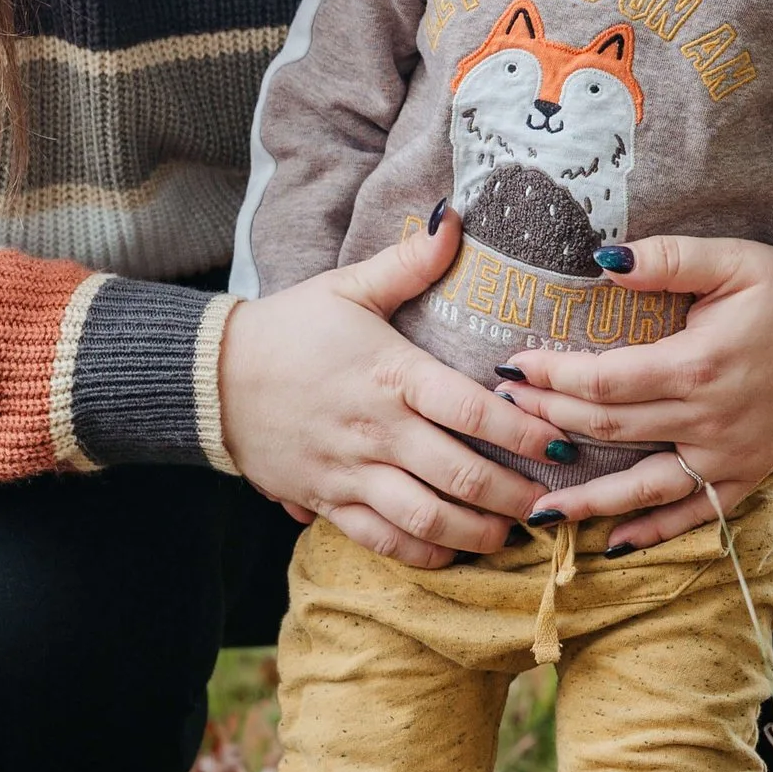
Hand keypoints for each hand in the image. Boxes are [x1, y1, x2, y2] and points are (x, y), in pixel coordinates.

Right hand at [216, 211, 565, 569]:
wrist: (212, 376)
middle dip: (514, 494)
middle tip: (550, 501)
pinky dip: (423, 553)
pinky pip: (382, 539)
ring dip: (477, 532)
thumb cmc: (289, 329)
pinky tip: (453, 551)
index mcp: (391, 374)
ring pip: (426, 517)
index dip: (523, 431)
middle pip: (459, 473)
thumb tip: (456, 219)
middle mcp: (377, 429)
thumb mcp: (348, 288)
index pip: (471, 409)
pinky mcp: (328, 501)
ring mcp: (351, 471)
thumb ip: (407, 262)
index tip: (560, 444)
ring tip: (511, 531)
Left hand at [492, 237, 772, 553]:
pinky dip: (653, 531)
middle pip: (609, 429)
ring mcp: (728, 455)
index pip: (603, 381)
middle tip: (502, 414)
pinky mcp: (747, 474)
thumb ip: (666, 260)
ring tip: (534, 509)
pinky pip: (694, 513)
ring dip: (585, 500)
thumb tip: (601, 260)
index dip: (551, 378)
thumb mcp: (732, 260)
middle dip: (549, 422)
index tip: (512, 368)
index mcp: (697, 365)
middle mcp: (708, 419)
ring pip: (642, 486)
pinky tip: (612, 544)